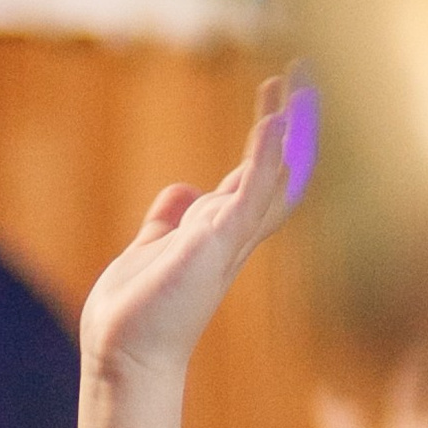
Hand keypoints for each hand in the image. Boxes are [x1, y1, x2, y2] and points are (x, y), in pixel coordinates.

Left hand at [79, 81, 294, 383]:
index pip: (254, 175)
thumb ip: (168, 219)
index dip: (269, 136)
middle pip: (275, 165)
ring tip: (296, 78)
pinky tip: (274, 120)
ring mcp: (228, 239)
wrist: (124, 356)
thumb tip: (183, 188)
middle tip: (303, 72)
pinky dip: (265, 155)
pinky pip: (250, 191)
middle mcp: (232, 234)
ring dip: (285, 124)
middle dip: (292, 119)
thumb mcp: (152, 249)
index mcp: (219, 233)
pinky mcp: (216, 243)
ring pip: (271, 171)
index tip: (278, 97)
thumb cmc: (137, 315)